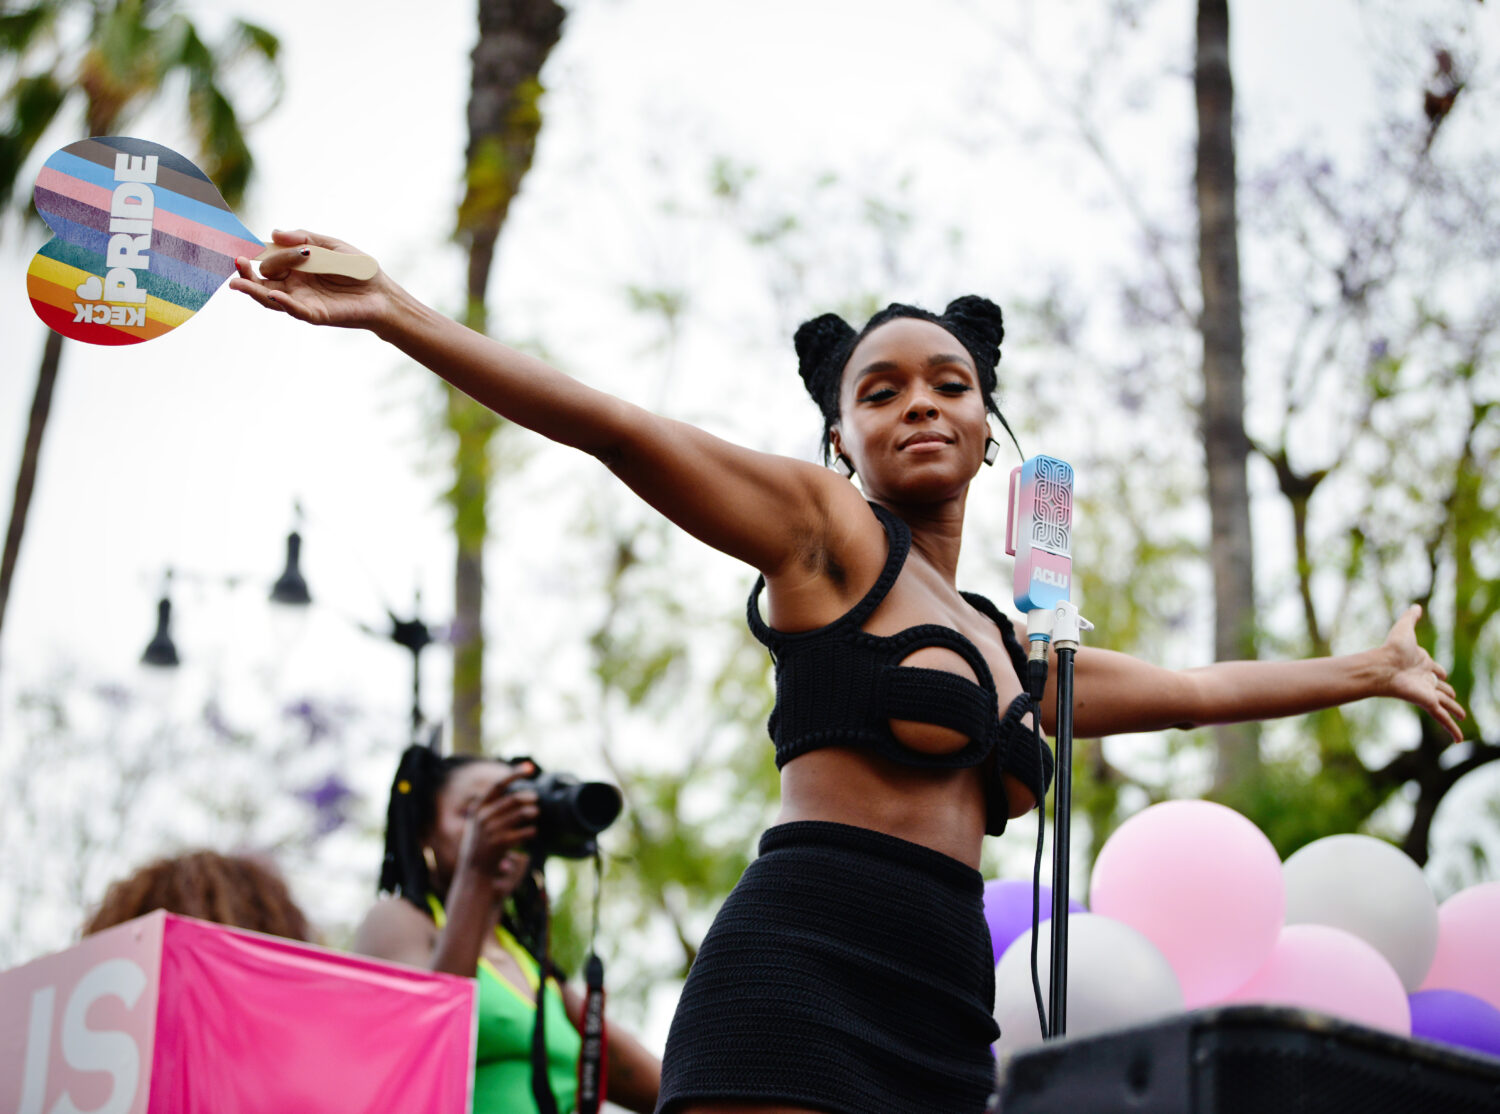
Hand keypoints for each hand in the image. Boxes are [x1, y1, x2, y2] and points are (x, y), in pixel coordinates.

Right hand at [228, 228, 394, 329]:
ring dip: (252, 291)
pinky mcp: (315, 314)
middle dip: (250, 270)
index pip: (266, 261)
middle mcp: (293, 285)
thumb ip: (304, 238)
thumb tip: (275, 233)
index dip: (251, 255)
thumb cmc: (357, 269)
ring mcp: (302, 300)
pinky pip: (295, 310)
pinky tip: (272, 294)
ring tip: (236, 283)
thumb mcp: (331, 245)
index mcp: (294, 267)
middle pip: (262, 280)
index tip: (236, 247)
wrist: (382, 293)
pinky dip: (283, 303)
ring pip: (270, 298)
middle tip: (240, 259)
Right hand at [453, 763, 538, 901]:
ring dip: (531, 812)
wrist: (473, 874)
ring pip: (520, 814)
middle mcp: (483, 817)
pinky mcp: (500, 844)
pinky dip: (530, 831)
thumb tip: (509, 790)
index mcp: (478, 808)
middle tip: (535, 798)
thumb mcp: (478, 824)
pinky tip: (533, 832)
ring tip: (536, 813)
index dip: (514, 774)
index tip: (530, 767)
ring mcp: (491, 830)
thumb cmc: (480, 846)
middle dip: (528, 797)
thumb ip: (491, 807)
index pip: (498, 785)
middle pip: (513, 799)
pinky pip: (523, 832)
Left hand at [1382, 604, 1465, 742]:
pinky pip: (1442, 719)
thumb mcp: (1405, 629)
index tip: (1443, 675)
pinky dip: (1451, 729)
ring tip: (1462, 717)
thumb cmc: (1392, 649)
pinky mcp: (1427, 703)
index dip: (1440, 671)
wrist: (1383, 666)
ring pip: (1445, 705)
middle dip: (1448, 694)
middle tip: (1454, 700)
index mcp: (1422, 664)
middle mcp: (1425, 680)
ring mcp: (1427, 693)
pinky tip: (1458, 740)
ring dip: (1454, 712)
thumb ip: (1411, 618)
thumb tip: (1416, 606)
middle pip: (1441, 689)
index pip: (1436, 670)